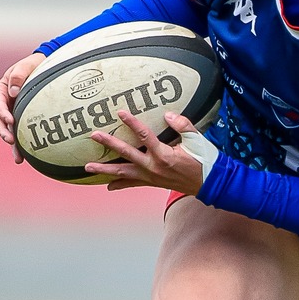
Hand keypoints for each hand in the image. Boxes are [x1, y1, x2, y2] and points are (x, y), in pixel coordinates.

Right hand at [0, 52, 45, 157]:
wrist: (44, 69)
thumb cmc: (34, 65)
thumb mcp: (26, 65)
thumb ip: (19, 75)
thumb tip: (13, 92)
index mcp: (1, 89)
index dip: (2, 111)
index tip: (9, 120)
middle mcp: (3, 103)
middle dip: (3, 131)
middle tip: (10, 140)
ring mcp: (11, 113)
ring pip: (7, 131)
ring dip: (11, 144)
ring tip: (18, 158)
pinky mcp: (20, 121)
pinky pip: (18, 134)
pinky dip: (20, 147)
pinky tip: (23, 159)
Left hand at [84, 111, 210, 193]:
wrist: (210, 183)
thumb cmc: (205, 160)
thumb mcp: (197, 139)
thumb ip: (182, 124)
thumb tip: (167, 114)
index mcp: (164, 155)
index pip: (144, 135)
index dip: (131, 123)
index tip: (120, 113)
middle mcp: (154, 167)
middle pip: (126, 154)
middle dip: (109, 144)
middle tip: (94, 136)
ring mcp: (151, 177)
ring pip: (124, 172)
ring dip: (105, 169)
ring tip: (88, 166)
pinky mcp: (152, 183)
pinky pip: (133, 184)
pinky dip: (120, 185)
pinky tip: (108, 186)